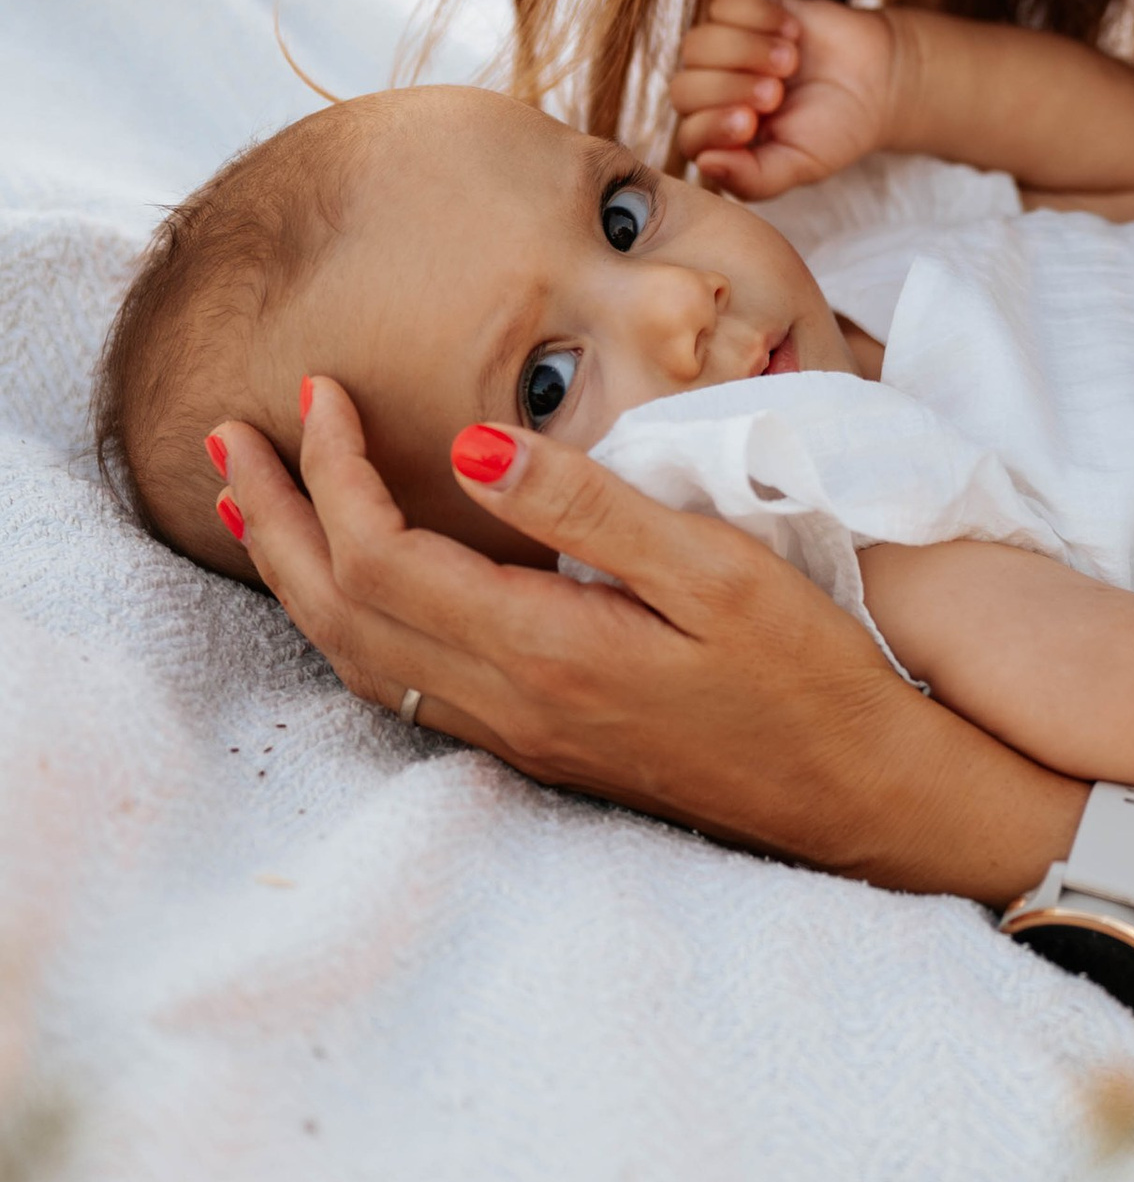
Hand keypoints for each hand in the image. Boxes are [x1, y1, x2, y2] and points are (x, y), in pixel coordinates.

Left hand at [211, 378, 1078, 895]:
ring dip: (292, 571)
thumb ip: (588, 504)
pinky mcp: (535, 743)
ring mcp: (515, 733)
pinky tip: (345, 581)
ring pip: (355, 657)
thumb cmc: (807, 670)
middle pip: (336, 613)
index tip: (315, 389)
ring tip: (255, 500)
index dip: (330, 472)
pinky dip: (343, 617)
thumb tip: (465, 446)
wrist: (856, 792)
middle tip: (228, 435)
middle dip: (272, 519)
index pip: (380, 557)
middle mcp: (507, 704)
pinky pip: (397, 681)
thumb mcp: (716, 568)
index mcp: (544, 649)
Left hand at [670, 0, 902, 200]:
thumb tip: (706, 163)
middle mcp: (714, 94)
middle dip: (731, 89)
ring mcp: (725, 50)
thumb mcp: (802, 165)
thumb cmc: (836, 129)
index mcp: (722, 139)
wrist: (878, 79)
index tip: (752, 122)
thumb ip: (753, 179)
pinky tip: (792, 31)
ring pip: (698, 43)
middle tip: (776, 92)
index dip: (713, 126)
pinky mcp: (746, 12)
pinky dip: (759, 16)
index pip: (689, 135)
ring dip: (746, 51)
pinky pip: (726, 4)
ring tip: (790, 61)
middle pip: (684, 88)